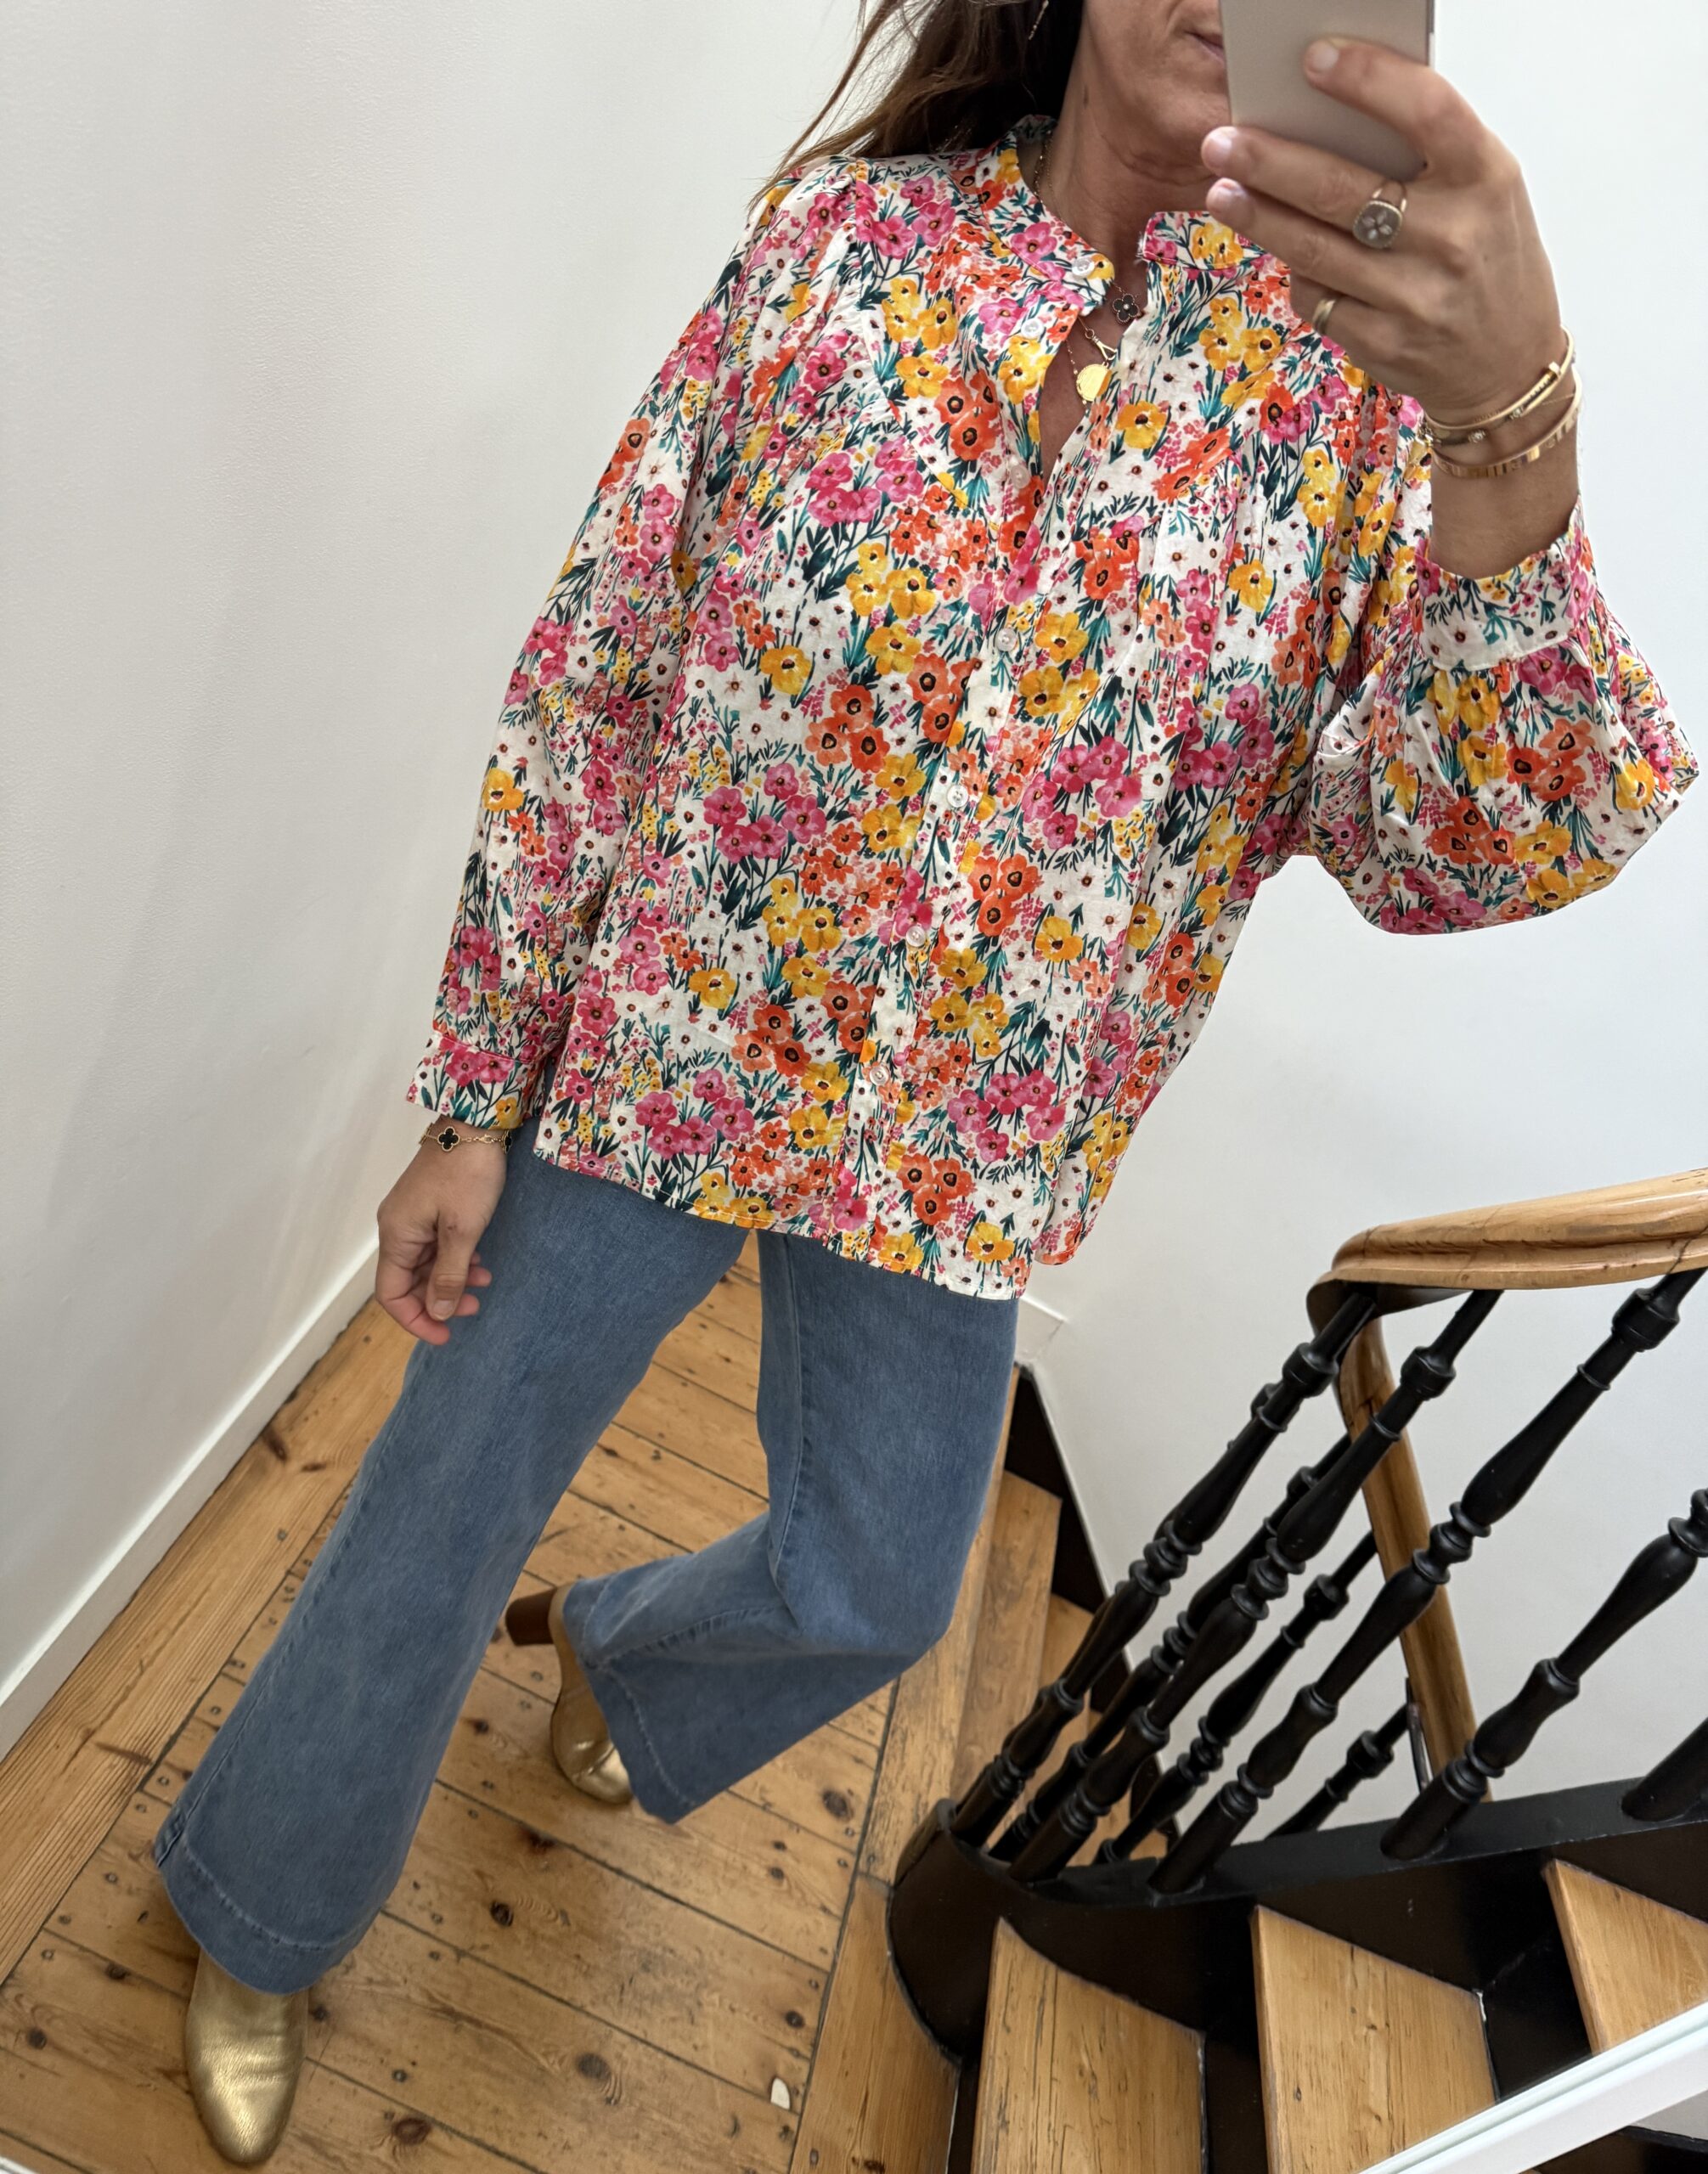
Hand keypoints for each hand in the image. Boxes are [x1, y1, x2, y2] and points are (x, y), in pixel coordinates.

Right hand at [375, 1134, 504, 1344]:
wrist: (475, 1122)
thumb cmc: (468, 1173)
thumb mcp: (463, 1231)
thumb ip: (448, 1274)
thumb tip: (438, 1312)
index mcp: (396, 1235)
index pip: (391, 1294)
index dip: (416, 1319)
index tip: (445, 1335)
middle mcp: (397, 1227)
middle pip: (408, 1281)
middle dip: (439, 1299)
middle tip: (474, 1306)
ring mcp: (413, 1215)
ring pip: (425, 1263)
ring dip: (451, 1278)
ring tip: (484, 1282)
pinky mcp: (429, 1205)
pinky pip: (435, 1244)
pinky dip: (455, 1258)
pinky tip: (479, 1260)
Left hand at [1199, 38, 1563, 425]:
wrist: (1509, 363)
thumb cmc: (1488, 255)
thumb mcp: (1483, 191)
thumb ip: (1425, 155)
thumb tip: (1327, 117)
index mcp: (1486, 178)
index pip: (1426, 110)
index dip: (1368, 80)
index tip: (1313, 59)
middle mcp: (1453, 236)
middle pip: (1342, 188)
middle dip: (1270, 161)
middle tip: (1220, 141)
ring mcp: (1415, 296)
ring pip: (1314, 248)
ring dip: (1258, 216)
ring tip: (1221, 189)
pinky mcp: (1383, 342)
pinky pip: (1317, 297)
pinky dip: (1295, 271)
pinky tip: (1280, 251)